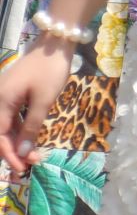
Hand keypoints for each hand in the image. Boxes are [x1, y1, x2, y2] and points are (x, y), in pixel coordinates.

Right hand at [0, 40, 73, 174]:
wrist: (54, 45)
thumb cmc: (49, 71)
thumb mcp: (44, 101)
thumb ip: (32, 127)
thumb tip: (21, 152)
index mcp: (0, 103)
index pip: (0, 136)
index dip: (9, 155)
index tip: (22, 169)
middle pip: (1, 132)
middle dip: (13, 151)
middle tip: (29, 166)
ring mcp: (5, 96)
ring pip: (7, 126)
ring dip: (17, 142)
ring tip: (32, 157)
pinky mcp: (14, 94)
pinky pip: (13, 117)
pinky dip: (21, 129)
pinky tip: (30, 140)